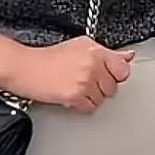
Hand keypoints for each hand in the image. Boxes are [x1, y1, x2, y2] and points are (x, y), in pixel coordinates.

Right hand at [8, 37, 135, 114]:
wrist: (25, 68)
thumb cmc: (49, 58)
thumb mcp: (80, 46)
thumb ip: (107, 53)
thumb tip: (128, 56)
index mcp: (95, 50)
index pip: (123, 68)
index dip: (116, 75)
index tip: (108, 75)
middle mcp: (92, 64)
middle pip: (113, 86)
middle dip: (101, 87)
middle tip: (85, 81)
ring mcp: (85, 81)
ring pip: (102, 99)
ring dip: (91, 97)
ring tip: (76, 87)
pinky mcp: (76, 96)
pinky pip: (91, 107)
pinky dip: (82, 105)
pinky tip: (71, 95)